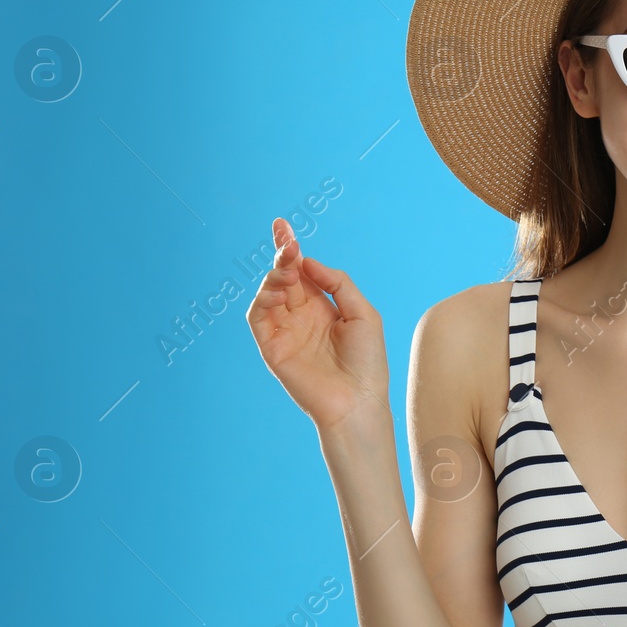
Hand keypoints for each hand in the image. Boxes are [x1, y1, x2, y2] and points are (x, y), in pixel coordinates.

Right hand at [246, 217, 389, 429]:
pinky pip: (258, 316)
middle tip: (286, 238)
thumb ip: (338, 284)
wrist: (359, 402)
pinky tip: (280, 287)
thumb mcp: (362, 313)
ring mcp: (284, 331)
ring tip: (288, 264)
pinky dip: (264, 297)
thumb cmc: (368, 362)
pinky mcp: (272, 347)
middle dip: (282, 253)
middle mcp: (300, 317)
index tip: (283, 224)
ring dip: (275, 274)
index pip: (301, 271)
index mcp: (322, 307)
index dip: (290, 248)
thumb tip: (308, 262)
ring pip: (269, 292)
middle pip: (283, 276)